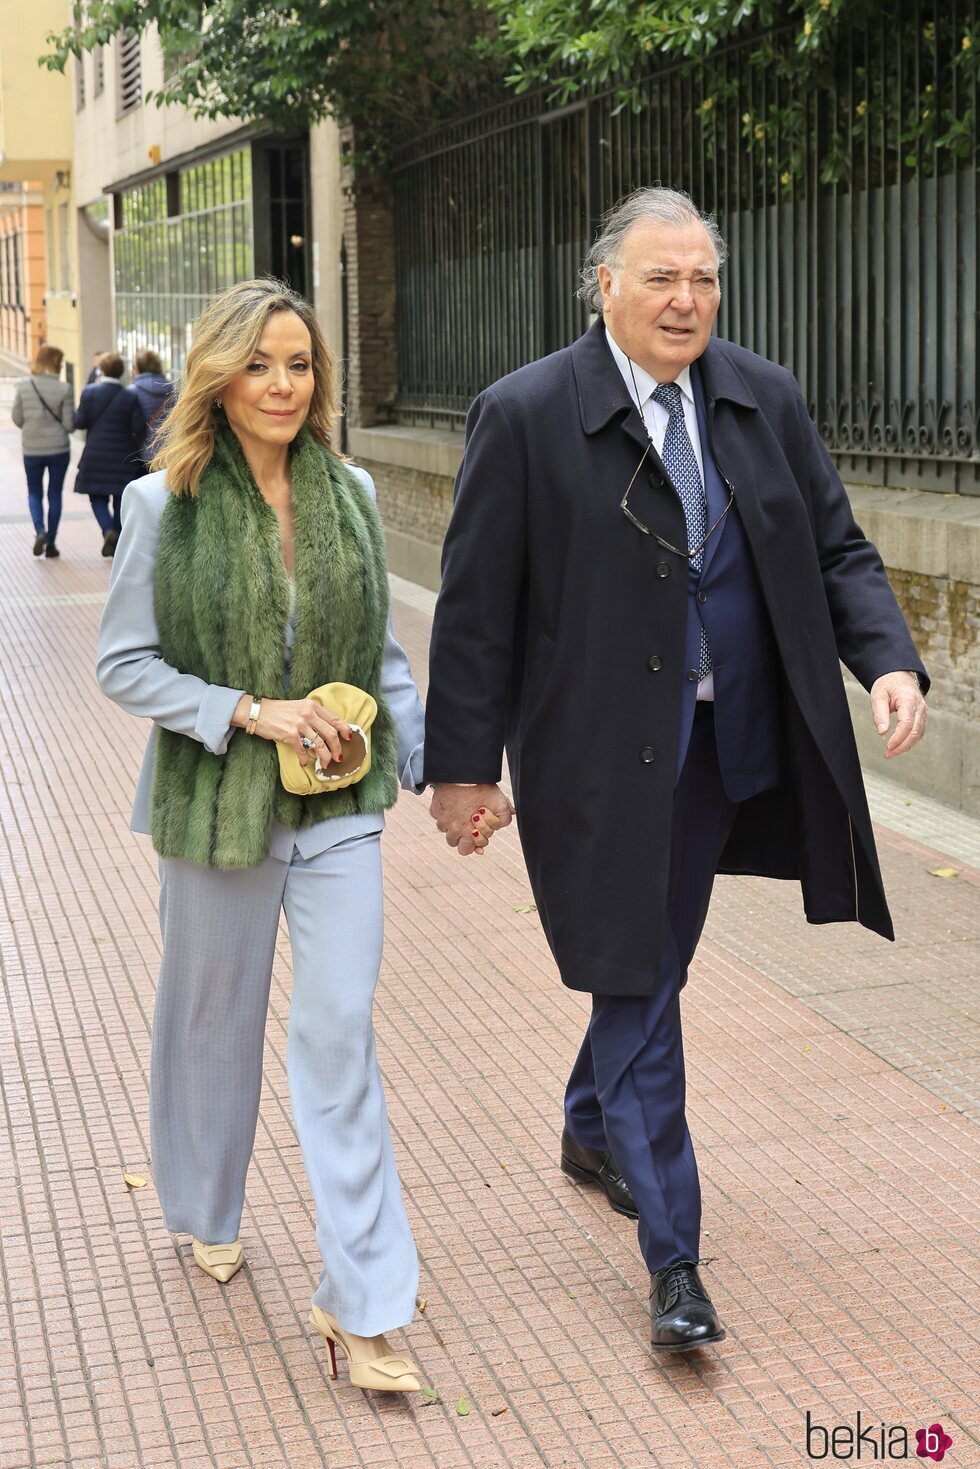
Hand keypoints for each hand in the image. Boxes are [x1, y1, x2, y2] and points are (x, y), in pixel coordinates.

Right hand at [233, 695, 351, 766]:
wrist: (258, 712)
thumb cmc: (278, 711)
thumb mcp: (299, 706)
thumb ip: (313, 714)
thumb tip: (327, 729)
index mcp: (312, 706)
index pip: (335, 719)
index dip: (345, 730)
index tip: (349, 738)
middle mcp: (308, 713)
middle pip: (331, 733)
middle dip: (337, 748)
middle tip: (338, 756)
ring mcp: (299, 724)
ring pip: (320, 744)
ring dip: (325, 756)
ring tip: (325, 763)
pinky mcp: (289, 734)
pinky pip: (303, 750)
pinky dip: (304, 759)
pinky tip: (304, 762)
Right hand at [429, 782, 514, 856]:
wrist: (465, 773)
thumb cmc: (484, 789)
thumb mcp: (501, 805)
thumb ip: (504, 818)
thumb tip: (501, 825)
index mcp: (468, 832)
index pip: (465, 851)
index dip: (472, 843)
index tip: (475, 832)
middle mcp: (452, 829)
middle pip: (453, 842)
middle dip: (460, 835)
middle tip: (467, 823)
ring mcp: (441, 819)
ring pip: (444, 829)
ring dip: (451, 824)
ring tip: (459, 812)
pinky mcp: (434, 808)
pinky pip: (437, 815)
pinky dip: (443, 812)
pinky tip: (451, 803)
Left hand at [869, 672, 926, 758]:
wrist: (898, 675)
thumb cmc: (887, 684)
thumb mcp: (878, 695)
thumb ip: (879, 714)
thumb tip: (882, 732)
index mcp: (909, 699)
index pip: (907, 723)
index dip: (898, 737)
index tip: (888, 746)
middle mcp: (920, 706)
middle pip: (915, 731)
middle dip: (902, 746)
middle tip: (888, 754)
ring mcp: (923, 711)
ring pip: (919, 733)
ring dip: (906, 746)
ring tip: (891, 753)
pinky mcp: (922, 716)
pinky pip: (918, 731)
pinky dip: (910, 740)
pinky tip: (899, 746)